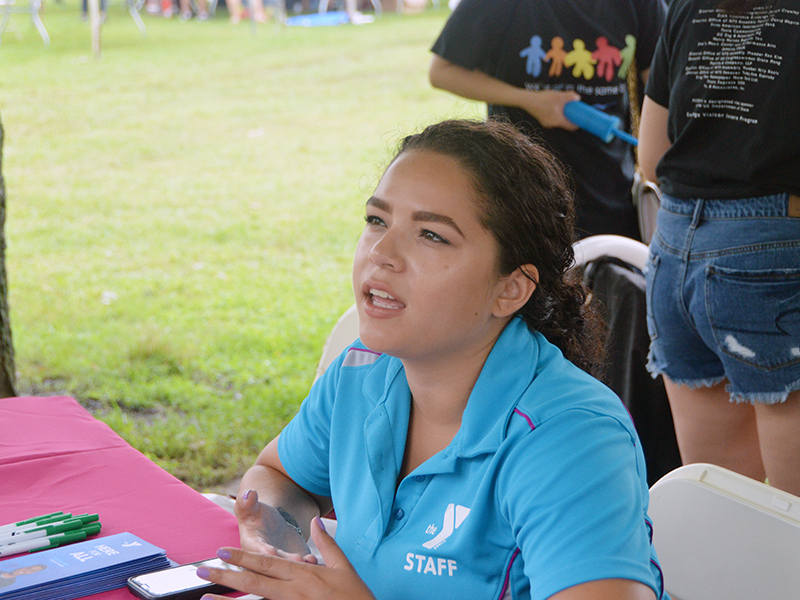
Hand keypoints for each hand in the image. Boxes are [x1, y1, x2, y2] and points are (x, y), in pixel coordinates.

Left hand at [198, 517, 376, 599]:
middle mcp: (294, 592)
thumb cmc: (357, 596)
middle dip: (226, 576)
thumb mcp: (344, 567)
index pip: (267, 563)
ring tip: (205, 598)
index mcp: (304, 575)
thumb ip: (327, 543)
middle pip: (254, 582)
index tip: (222, 550)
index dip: (242, 556)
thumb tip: (315, 522)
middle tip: (201, 572)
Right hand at [235, 489, 314, 561]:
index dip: (262, 551)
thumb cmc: (255, 515)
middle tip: (298, 559)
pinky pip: (300, 566)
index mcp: (250, 544)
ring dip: (298, 565)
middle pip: (274, 562)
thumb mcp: (250, 508)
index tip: (272, 552)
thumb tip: (248, 494)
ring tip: (309, 560)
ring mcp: (280, 561)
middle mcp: (264, 557)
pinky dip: (307, 564)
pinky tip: (315, 560)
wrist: (270, 523)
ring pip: (288, 566)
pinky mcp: (292, 563)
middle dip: (286, 561)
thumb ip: (247, 502)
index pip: (255, 549)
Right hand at [518, 89, 580, 129]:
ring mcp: (546, 123)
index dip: (578, 123)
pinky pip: (553, 118)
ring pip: (559, 120)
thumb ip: (570, 97)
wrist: (526, 100)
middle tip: (573, 108)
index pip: (571, 127)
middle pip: (565, 123)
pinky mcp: (542, 120)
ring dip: (563, 114)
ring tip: (563, 104)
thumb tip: (578, 98)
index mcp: (557, 121)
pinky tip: (554, 105)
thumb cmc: (542, 99)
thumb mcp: (558, 96)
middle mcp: (552, 125)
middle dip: (570, 116)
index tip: (582, 117)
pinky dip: (556, 113)